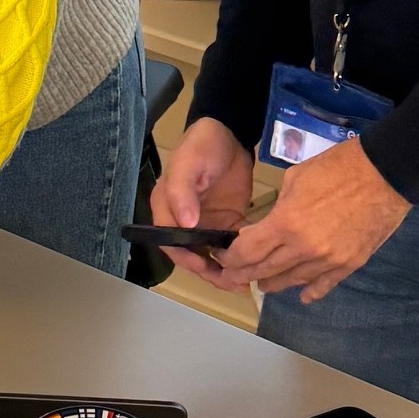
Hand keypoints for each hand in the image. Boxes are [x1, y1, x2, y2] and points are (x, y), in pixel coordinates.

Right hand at [151, 117, 254, 289]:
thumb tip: (184, 224)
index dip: (185, 258)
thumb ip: (183, 191)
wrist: (231, 132)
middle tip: (231, 283)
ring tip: (242, 285)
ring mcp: (204, 224)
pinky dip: (238, 260)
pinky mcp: (226, 223)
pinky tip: (252, 270)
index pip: (169, 241)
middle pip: (189, 255)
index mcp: (166, 208)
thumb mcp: (189, 163)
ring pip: (209, 257)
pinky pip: (228, 248)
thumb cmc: (203, 144)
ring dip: (223, 272)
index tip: (204, 267)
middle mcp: (182, 221)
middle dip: (208, 273)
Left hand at [216, 139, 407, 304]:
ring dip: (273, 283)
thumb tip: (270, 225)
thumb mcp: (295, 178)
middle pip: (265, 271)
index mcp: (287, 222)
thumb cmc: (338, 167)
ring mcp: (328, 261)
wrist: (385, 174)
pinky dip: (309, 291)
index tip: (225, 257)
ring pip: (292, 282)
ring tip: (263, 282)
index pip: (248, 252)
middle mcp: (304, 249)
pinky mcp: (349, 265)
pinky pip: (323, 285)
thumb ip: (279, 207)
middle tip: (234, 275)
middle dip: (245, 274)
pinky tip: (301, 296)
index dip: (232, 258)